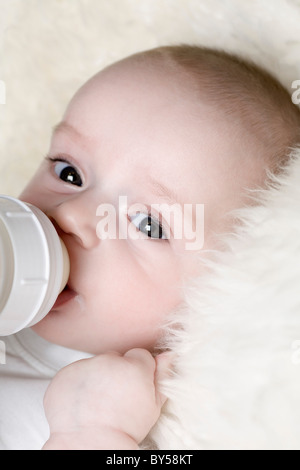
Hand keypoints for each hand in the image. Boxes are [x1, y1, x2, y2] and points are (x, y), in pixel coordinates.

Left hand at [43, 349, 169, 448]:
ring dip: (96, 376)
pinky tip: (82, 403)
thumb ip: (162, 377)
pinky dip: (78, 383)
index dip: (138, 371)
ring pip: (95, 364)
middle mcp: (108, 360)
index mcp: (134, 366)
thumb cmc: (125, 430)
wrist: (89, 446)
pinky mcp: (64, 374)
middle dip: (116, 372)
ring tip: (97, 402)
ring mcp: (84, 366)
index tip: (134, 387)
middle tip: (115, 397)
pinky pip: (75, 372)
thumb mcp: (153, 407)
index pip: (140, 354)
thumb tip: (168, 355)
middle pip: (116, 357)